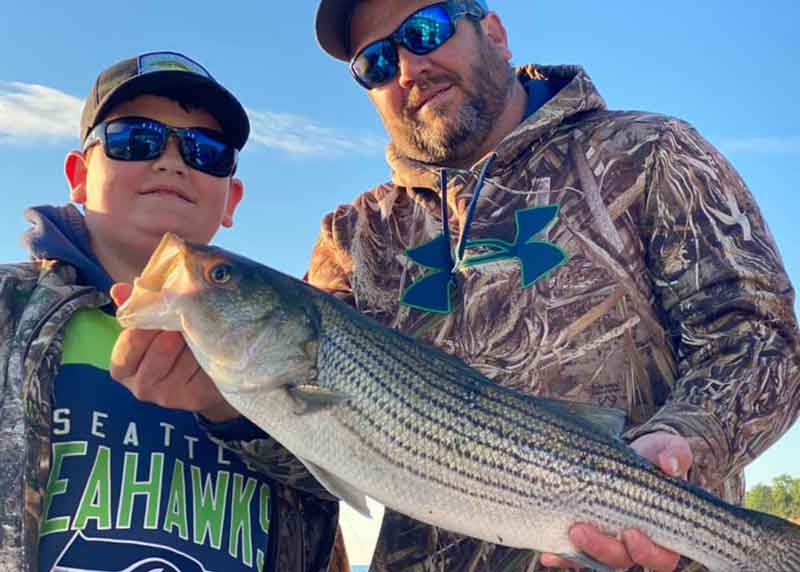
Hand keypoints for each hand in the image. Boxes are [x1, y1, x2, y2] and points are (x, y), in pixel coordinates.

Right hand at [110, 282, 239, 422]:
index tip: (162, 313)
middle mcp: (140, 385)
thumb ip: (137, 308)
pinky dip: (206, 354)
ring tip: (200, 329)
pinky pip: (200, 370)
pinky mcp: (191, 399)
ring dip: (193, 340)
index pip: (128, 345)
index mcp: (123, 366)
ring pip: (182, 361)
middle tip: (186, 320)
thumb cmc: (173, 344)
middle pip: (157, 353)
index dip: (145, 328)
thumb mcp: (153, 325)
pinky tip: (209, 346)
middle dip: (172, 333)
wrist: (203, 375)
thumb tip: (119, 289)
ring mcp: (166, 396)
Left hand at [540, 431, 692, 571]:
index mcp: (663, 532)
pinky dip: (561, 555)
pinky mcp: (586, 533)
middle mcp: (634, 542)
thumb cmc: (656, 455)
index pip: (660, 556)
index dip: (646, 551)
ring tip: (567, 530)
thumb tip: (670, 465)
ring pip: (596, 559)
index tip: (631, 532)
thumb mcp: (669, 449)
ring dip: (580, 551)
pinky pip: (573, 553)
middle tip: (581, 528)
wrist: (630, 452)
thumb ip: (675, 455)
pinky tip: (548, 553)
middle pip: (621, 559)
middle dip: (602, 548)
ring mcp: (608, 540)